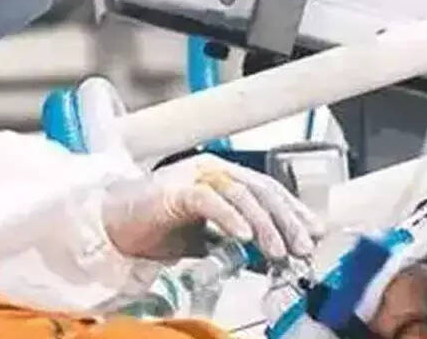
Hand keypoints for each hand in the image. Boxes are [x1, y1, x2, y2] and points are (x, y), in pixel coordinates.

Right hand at [100, 153, 325, 261]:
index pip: (267, 189)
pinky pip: (209, 200)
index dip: (292, 210)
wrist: (113, 224)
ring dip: (264, 223)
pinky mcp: (175, 189)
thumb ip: (235, 240)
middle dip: (286, 219)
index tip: (313, 232)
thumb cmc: (156, 228)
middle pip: (261, 190)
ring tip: (277, 250)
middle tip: (302, 246)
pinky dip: (229, 217)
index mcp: (222, 178)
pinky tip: (243, 237)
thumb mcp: (206, 238)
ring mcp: (194, 176)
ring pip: (241, 193)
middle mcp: (212, 171)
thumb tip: (269, 255)